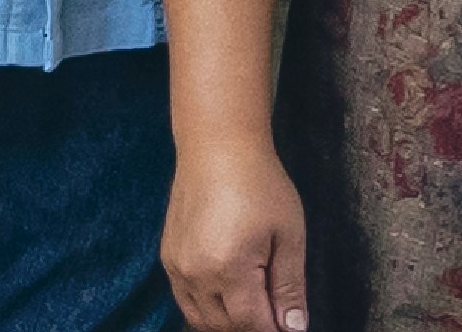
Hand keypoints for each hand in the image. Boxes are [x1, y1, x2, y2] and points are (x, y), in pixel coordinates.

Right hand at [162, 137, 309, 331]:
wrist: (217, 147)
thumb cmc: (260, 184)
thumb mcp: (288, 234)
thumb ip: (290, 286)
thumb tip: (294, 328)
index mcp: (230, 268)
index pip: (251, 323)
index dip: (273, 331)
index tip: (289, 327)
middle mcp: (196, 274)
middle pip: (223, 327)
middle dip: (250, 327)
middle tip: (274, 315)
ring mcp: (176, 268)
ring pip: (199, 319)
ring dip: (226, 324)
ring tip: (253, 308)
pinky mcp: (168, 258)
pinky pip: (185, 300)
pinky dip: (206, 309)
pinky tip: (227, 297)